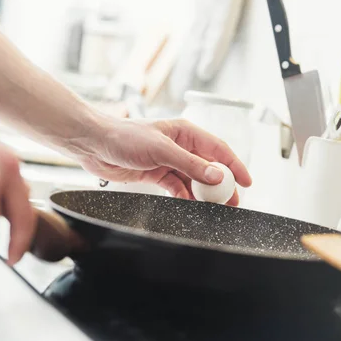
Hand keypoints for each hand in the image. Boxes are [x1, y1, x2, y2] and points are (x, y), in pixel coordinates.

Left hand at [76, 119, 251, 205]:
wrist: (94, 144)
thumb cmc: (124, 136)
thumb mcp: (161, 150)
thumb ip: (190, 164)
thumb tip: (217, 176)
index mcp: (184, 132)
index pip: (218, 149)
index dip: (234, 165)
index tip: (246, 182)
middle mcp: (178, 145)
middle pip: (207, 166)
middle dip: (221, 184)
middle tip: (231, 202)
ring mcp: (167, 160)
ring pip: (192, 179)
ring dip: (202, 193)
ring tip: (213, 208)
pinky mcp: (155, 173)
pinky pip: (176, 186)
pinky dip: (183, 196)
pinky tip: (189, 205)